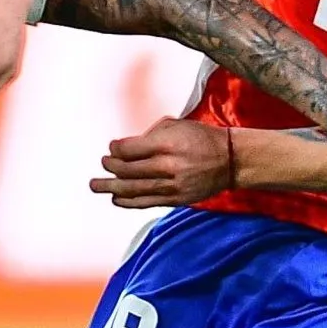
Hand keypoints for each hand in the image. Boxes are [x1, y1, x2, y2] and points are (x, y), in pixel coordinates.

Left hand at [91, 117, 233, 208]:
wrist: (231, 160)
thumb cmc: (201, 138)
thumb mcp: (176, 125)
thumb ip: (150, 135)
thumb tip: (125, 147)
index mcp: (167, 144)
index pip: (129, 150)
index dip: (115, 149)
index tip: (112, 147)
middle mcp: (168, 166)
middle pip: (128, 170)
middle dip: (110, 167)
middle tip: (103, 165)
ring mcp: (172, 185)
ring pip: (134, 189)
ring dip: (111, 188)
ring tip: (95, 186)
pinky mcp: (177, 199)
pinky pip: (146, 202)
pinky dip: (128, 202)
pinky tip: (116, 199)